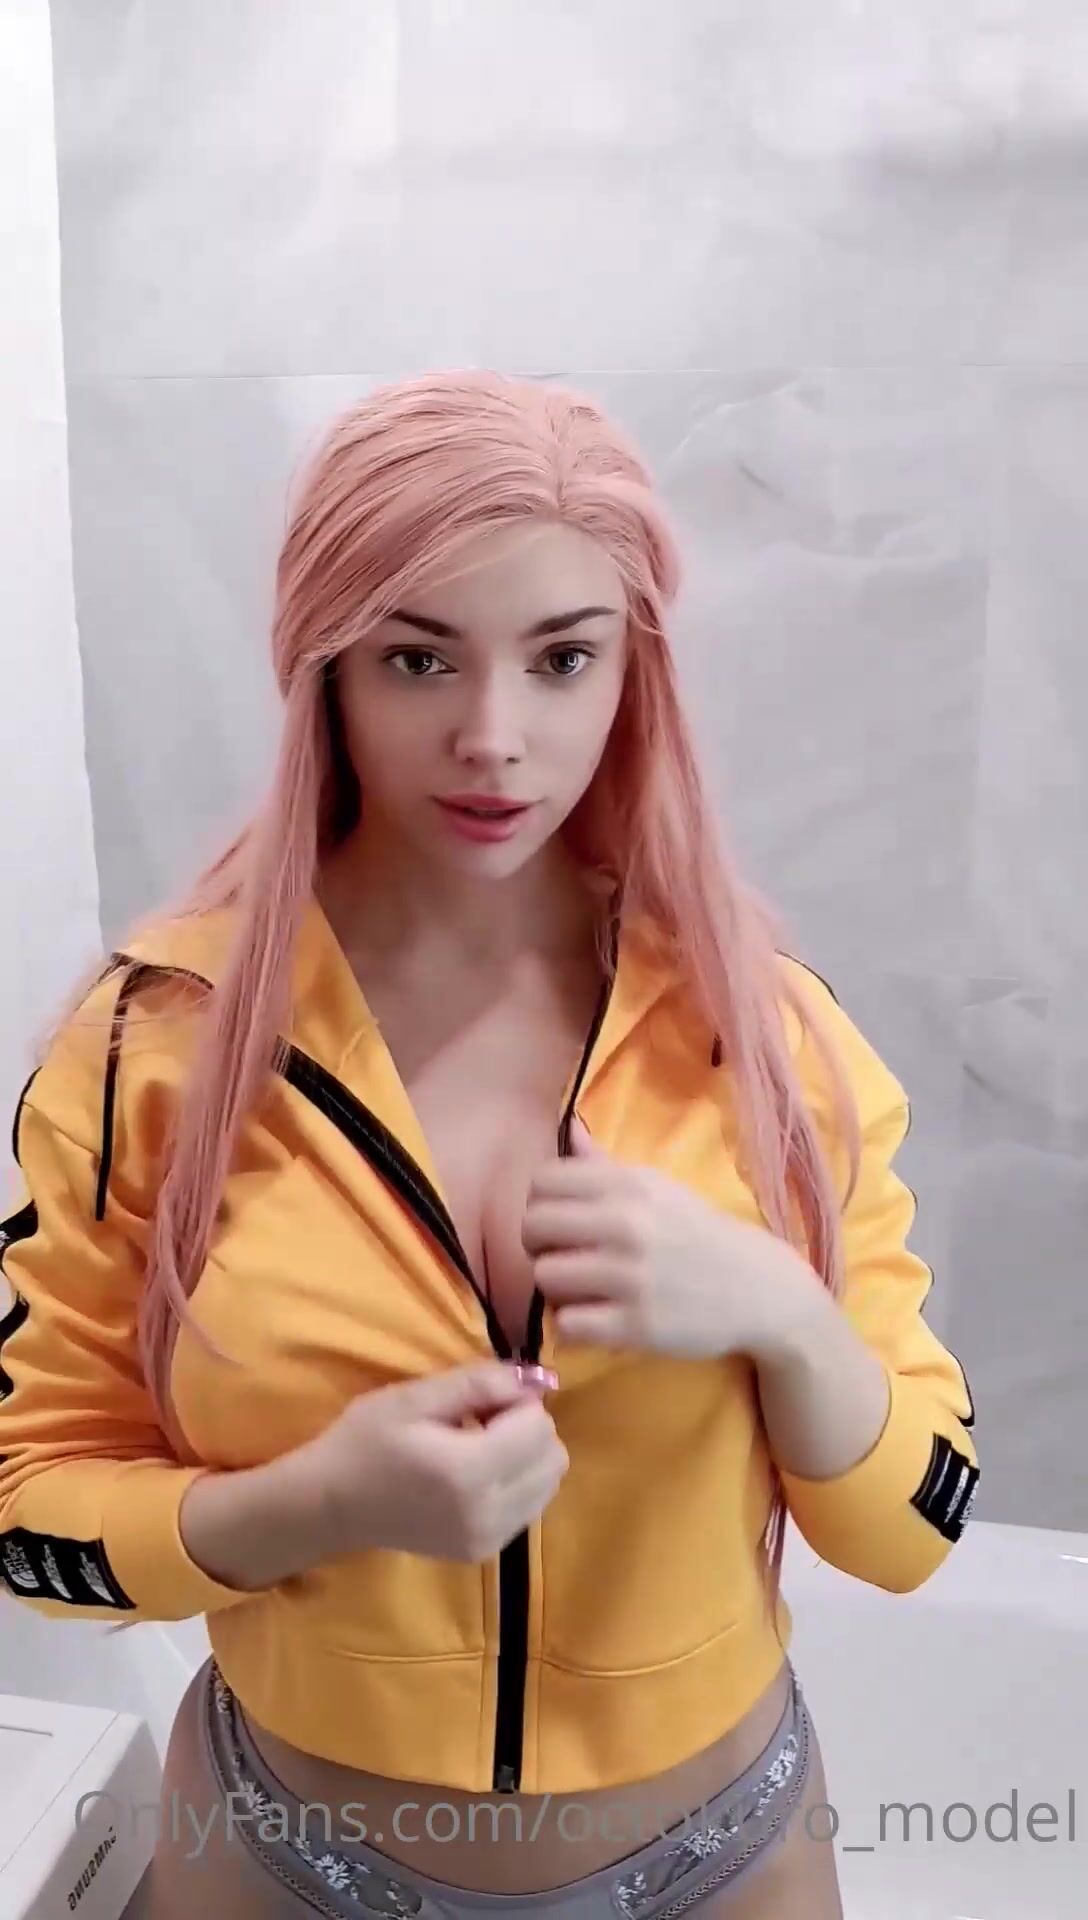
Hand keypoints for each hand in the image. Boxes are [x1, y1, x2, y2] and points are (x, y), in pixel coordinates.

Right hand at [302, 1361, 568, 1564]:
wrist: (331, 1504)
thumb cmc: (365, 1441)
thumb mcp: (414, 1398)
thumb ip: (479, 1383)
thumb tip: (536, 1378)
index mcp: (468, 1471)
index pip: (539, 1426)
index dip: (515, 1402)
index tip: (479, 1400)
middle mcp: (487, 1513)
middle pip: (554, 1457)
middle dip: (527, 1429)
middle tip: (480, 1421)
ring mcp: (488, 1539)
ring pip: (549, 1483)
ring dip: (526, 1456)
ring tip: (478, 1447)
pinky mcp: (484, 1552)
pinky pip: (530, 1506)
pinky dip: (516, 1482)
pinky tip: (476, 1474)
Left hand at [523, 1117, 816, 1363]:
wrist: (758, 1288)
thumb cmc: (698, 1235)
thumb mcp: (658, 1189)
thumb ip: (604, 1165)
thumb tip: (566, 1128)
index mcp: (629, 1185)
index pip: (543, 1181)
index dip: (540, 1203)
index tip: (559, 1221)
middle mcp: (627, 1225)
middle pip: (533, 1228)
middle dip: (539, 1246)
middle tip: (562, 1257)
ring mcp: (630, 1277)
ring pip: (545, 1277)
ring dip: (556, 1288)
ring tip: (581, 1289)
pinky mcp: (636, 1325)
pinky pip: (568, 1323)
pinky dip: (575, 1325)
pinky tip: (596, 1318)